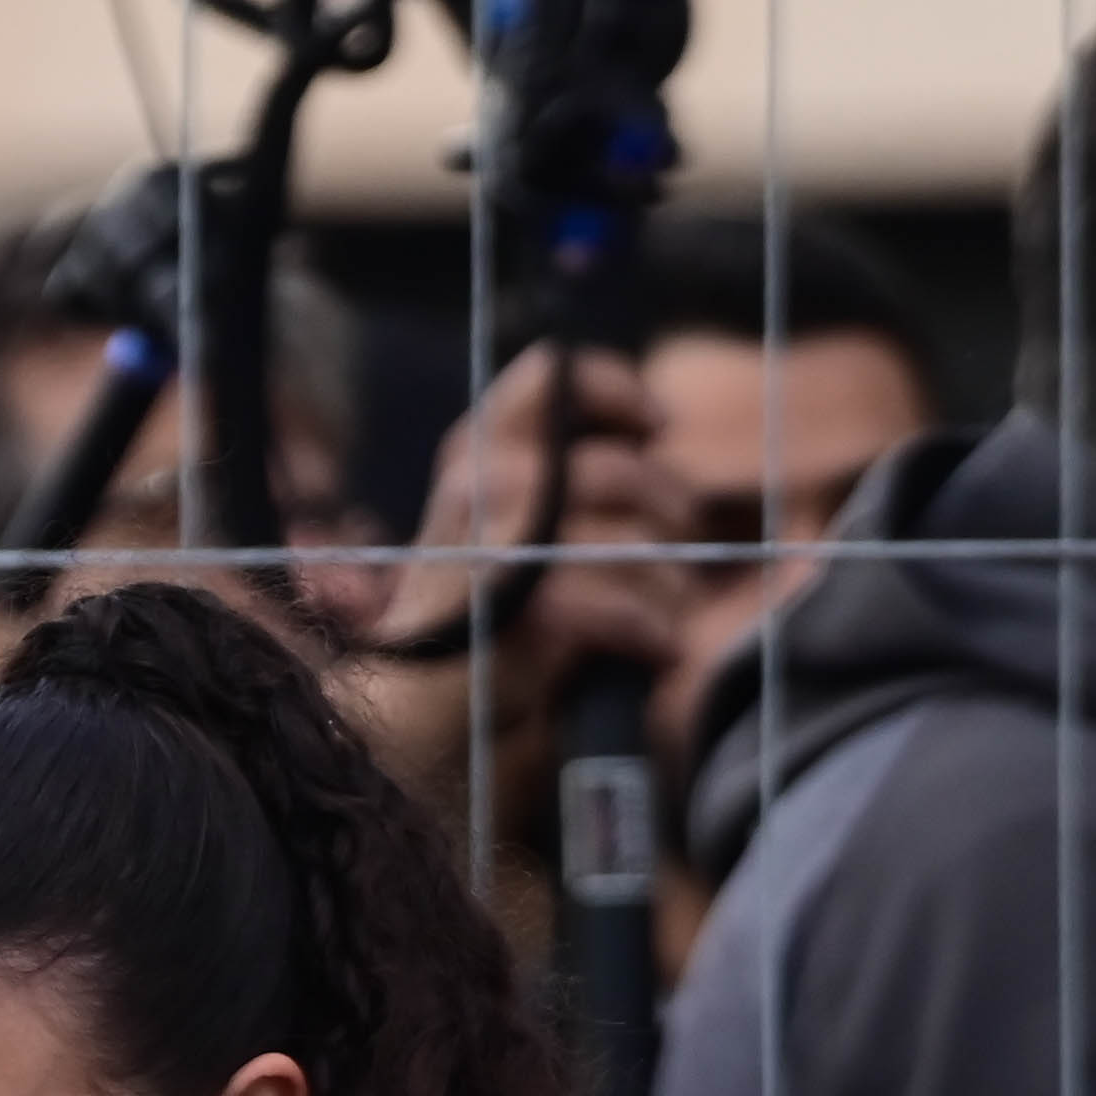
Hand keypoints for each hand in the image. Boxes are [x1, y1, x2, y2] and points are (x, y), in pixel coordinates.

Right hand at [342, 347, 688, 832]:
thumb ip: (565, 479)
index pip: (550, 376)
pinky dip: (646, 627)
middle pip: (611, 468)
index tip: (657, 426)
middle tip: (677, 548)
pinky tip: (650, 649)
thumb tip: (653, 437)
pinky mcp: (517, 610)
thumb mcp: (519, 527)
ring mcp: (491, 545)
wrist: (418, 719)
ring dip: (666, 583)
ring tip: (662, 615)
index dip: (617, 392)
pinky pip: (616, 603)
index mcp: (475, 452)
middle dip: (665, 509)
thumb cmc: (481, 624)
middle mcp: (476, 484)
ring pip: (627, 539)